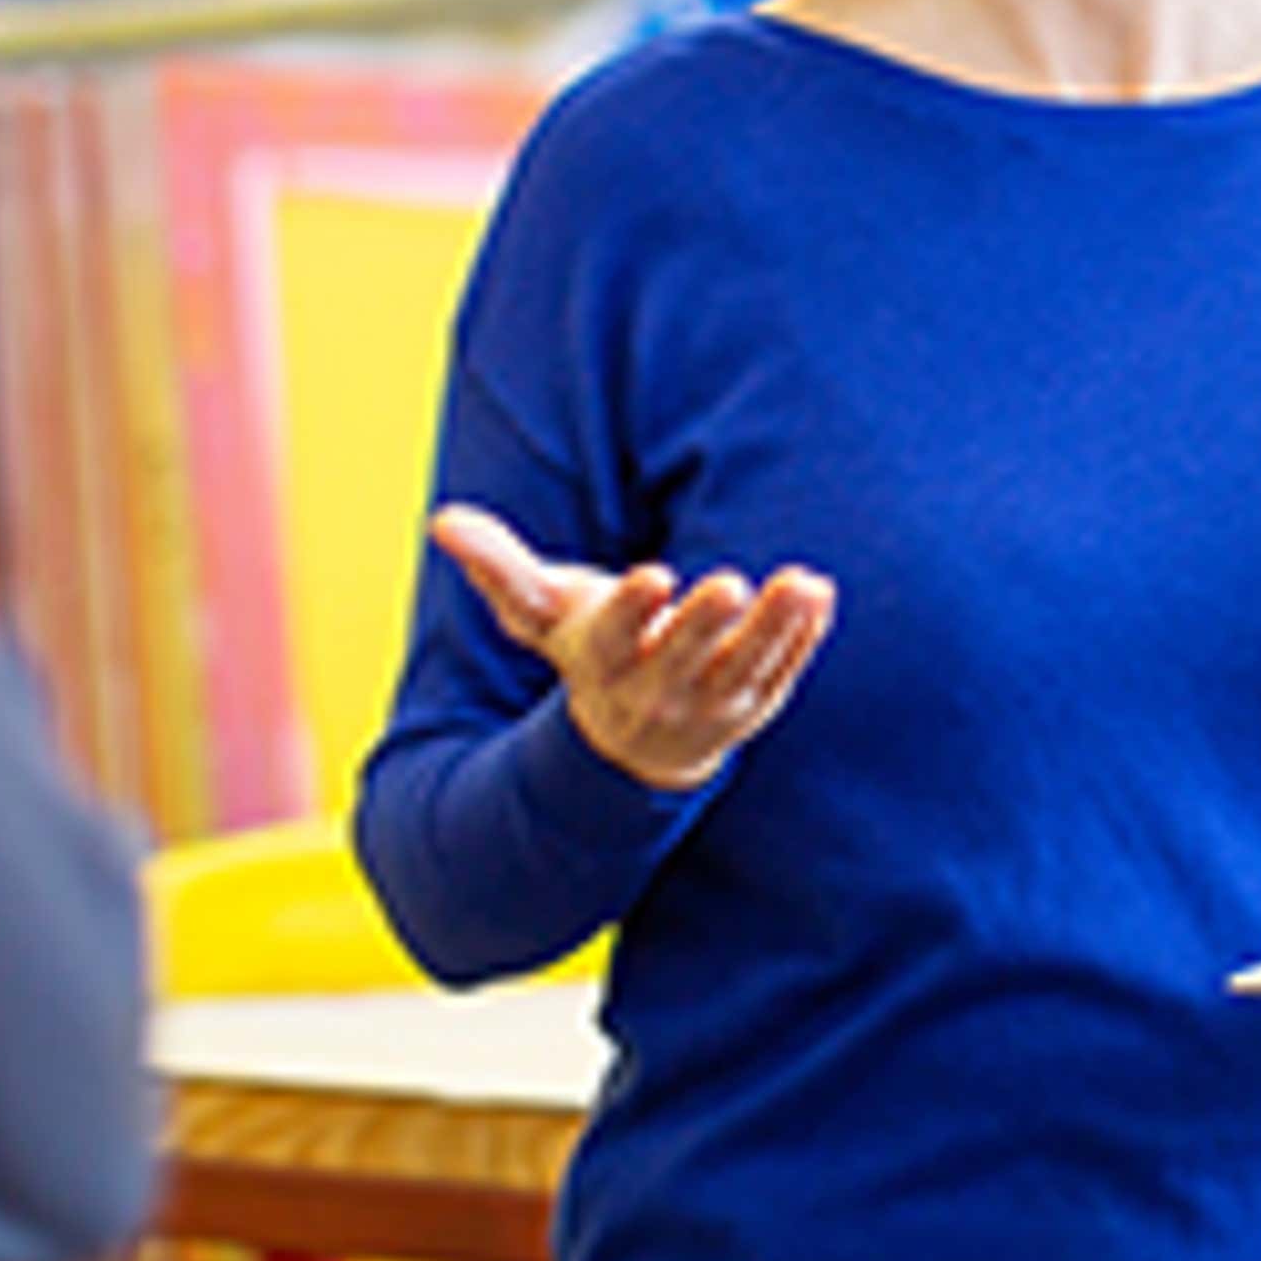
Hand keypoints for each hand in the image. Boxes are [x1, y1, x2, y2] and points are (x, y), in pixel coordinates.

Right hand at [431, 504, 834, 790]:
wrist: (636, 740)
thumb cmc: (590, 650)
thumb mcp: (542, 614)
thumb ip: (499, 568)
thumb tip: (441, 520)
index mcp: (605, 662)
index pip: (617, 639)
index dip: (634, 610)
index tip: (653, 576)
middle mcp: (658, 690)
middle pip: (685, 659)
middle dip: (707, 624)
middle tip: (729, 584)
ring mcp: (713, 702)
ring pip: (746, 669)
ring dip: (775, 629)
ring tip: (800, 584)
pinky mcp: (757, 700)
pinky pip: (784, 671)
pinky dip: (804, 639)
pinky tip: (819, 595)